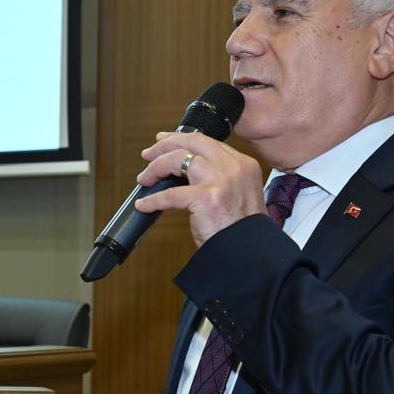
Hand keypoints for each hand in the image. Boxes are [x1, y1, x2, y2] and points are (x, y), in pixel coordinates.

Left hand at [133, 132, 266, 246]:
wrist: (249, 254)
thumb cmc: (240, 231)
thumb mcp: (238, 194)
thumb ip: (218, 178)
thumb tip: (182, 172)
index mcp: (244, 165)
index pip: (207, 142)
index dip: (182, 140)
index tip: (165, 142)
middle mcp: (234, 168)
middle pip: (192, 142)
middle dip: (165, 145)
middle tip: (148, 154)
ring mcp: (220, 181)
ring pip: (178, 160)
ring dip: (155, 168)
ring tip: (144, 179)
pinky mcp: (206, 198)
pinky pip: (169, 194)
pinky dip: (153, 200)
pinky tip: (144, 205)